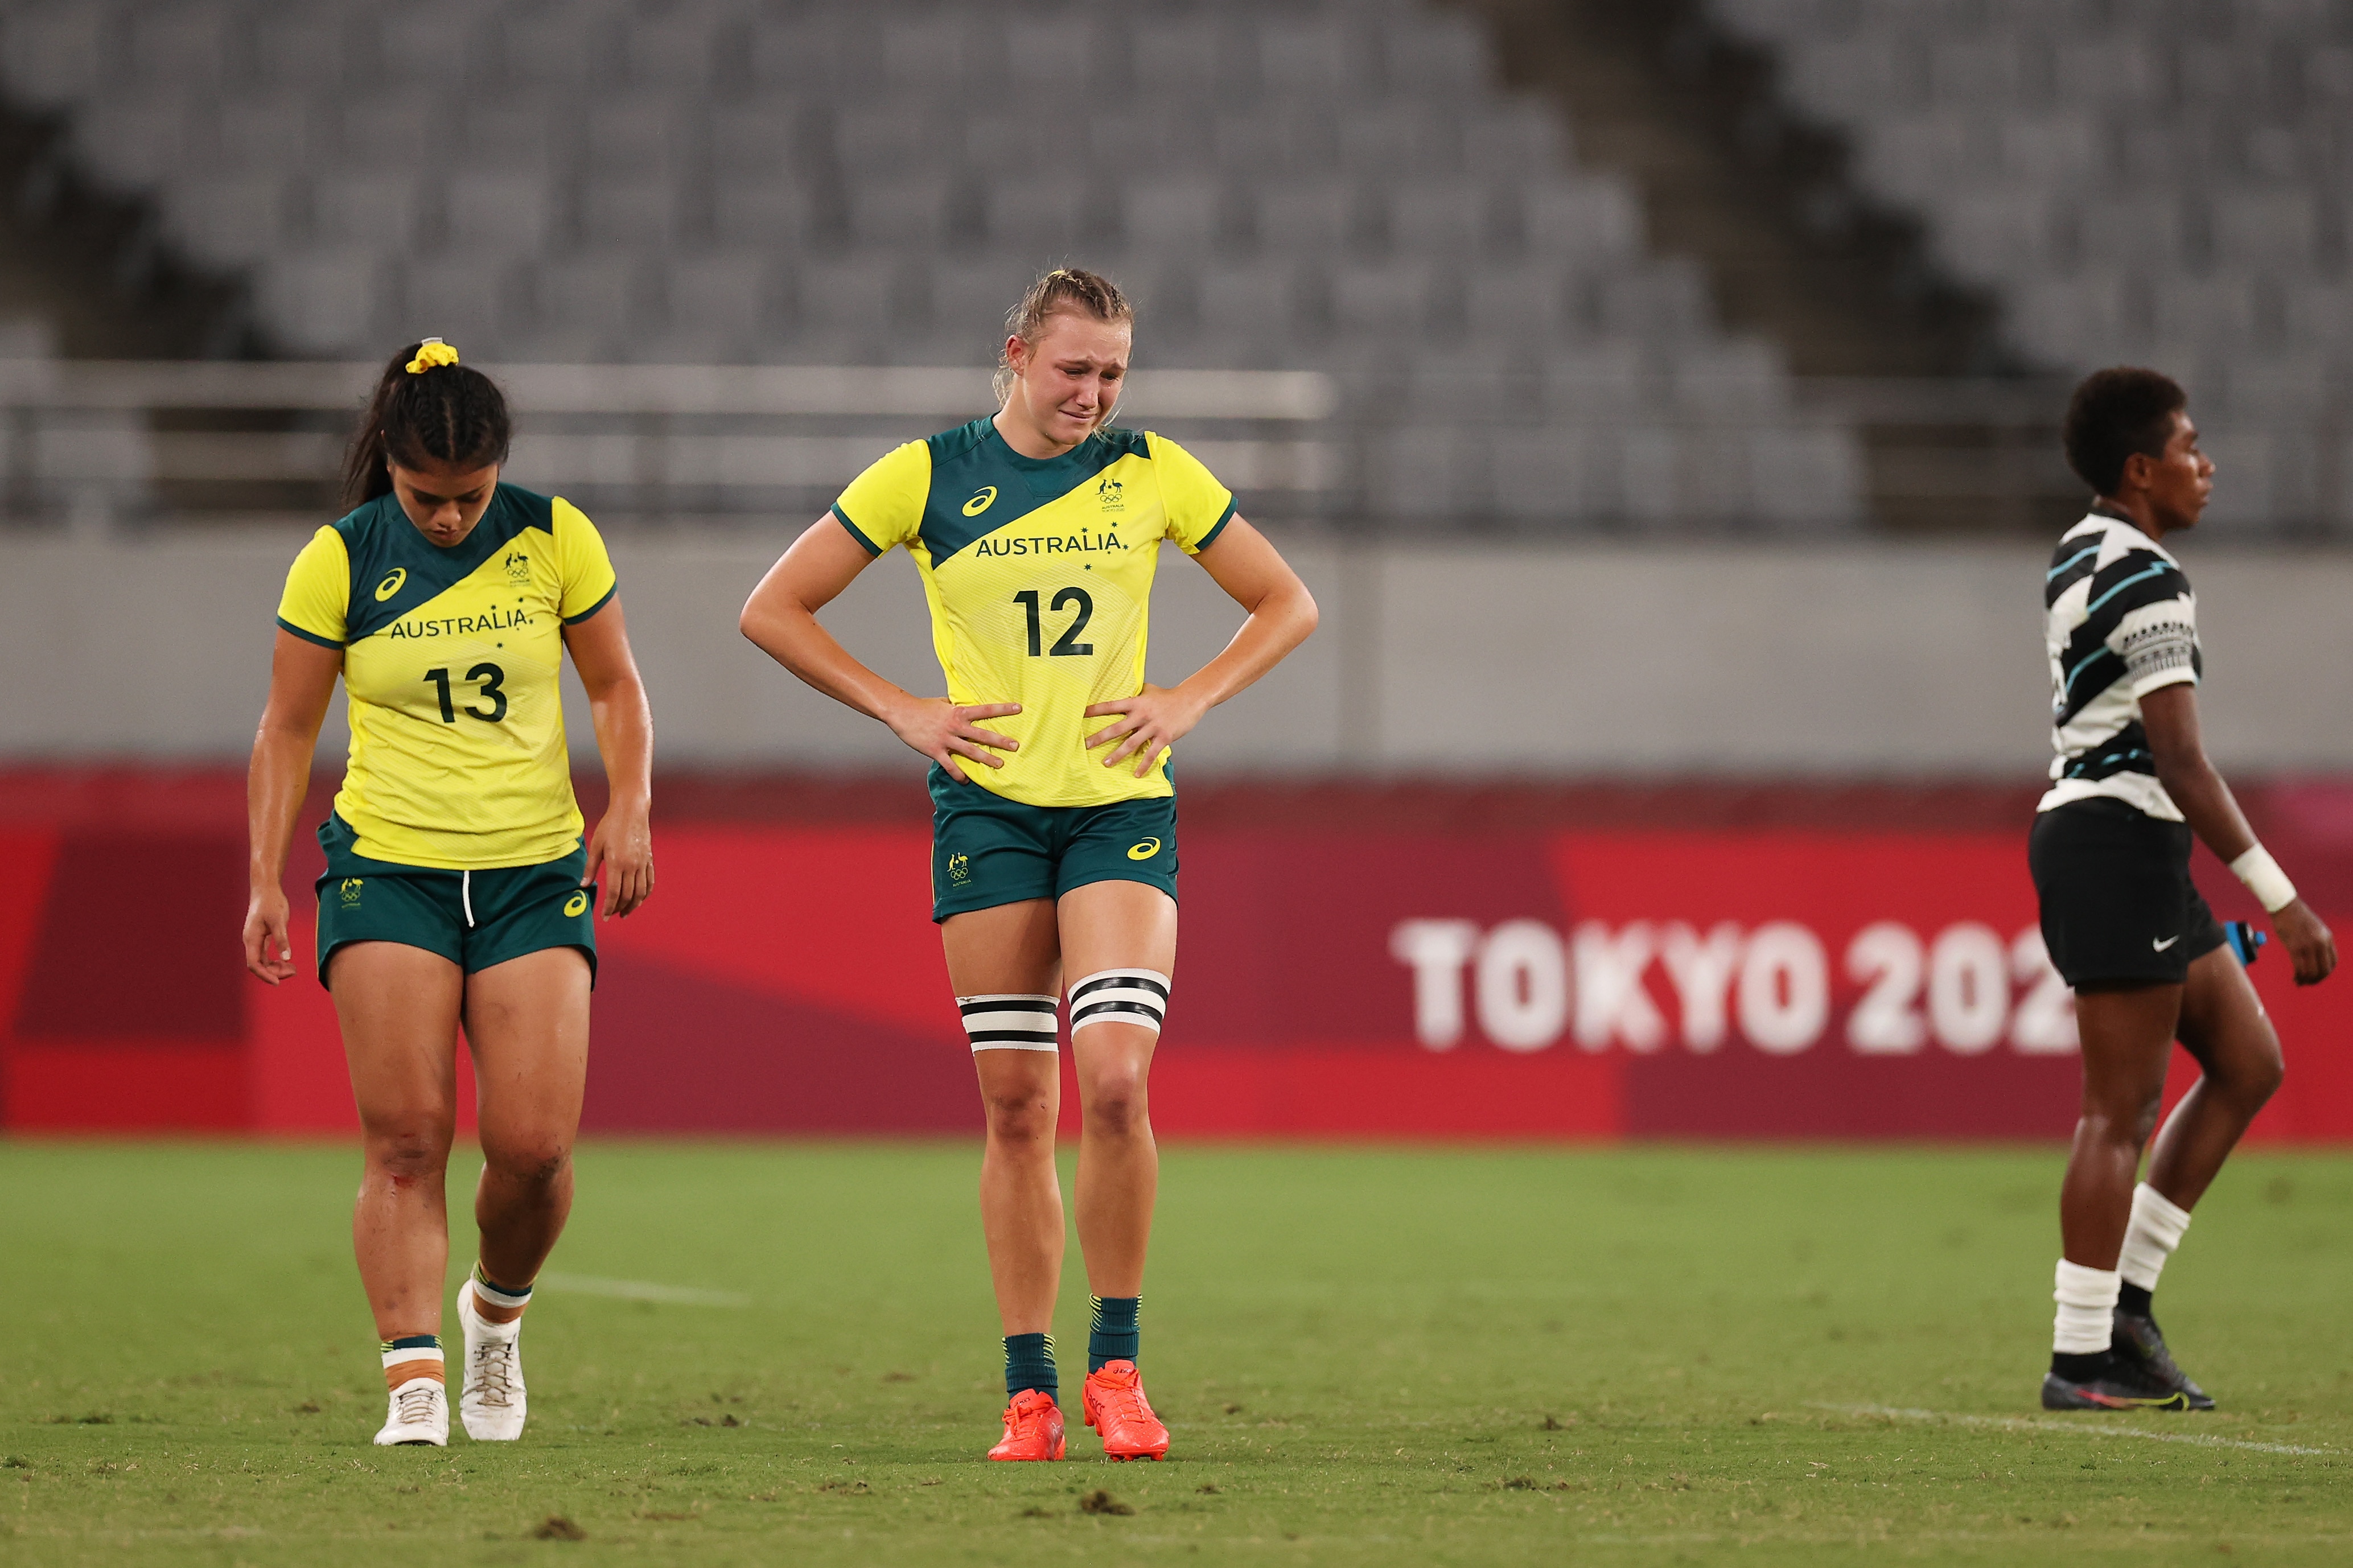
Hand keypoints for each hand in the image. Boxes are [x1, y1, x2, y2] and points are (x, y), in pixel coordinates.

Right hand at [243, 884, 296, 985]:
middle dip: (274, 972)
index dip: (265, 975)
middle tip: (293, 972)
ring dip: (276, 968)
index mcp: (251, 938)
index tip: (278, 982)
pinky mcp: (262, 937)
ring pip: (263, 962)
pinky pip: (266, 955)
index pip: (254, 964)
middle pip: (259, 965)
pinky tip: (288, 962)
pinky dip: (276, 961)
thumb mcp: (279, 920)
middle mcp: (251, 941)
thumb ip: (282, 939)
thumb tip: (287, 958)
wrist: (267, 890)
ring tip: (293, 970)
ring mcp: (255, 940)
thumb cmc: (272, 903)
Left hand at [584, 797, 654, 918]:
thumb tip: (583, 885)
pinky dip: (645, 894)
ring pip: (641, 892)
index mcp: (616, 862)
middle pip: (627, 895)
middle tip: (612, 914)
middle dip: (619, 908)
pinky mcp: (649, 860)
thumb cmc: (610, 825)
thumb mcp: (596, 845)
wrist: (631, 811)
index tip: (605, 916)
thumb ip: (590, 868)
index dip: (609, 907)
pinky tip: (639, 899)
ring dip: (633, 905)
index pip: (614, 893)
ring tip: (626, 912)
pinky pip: (649, 882)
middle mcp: (632, 866)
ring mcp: (643, 863)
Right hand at [885, 696, 1019, 783]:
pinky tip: (965, 781)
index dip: (1002, 709)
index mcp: (958, 712)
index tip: (1018, 708)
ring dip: (986, 759)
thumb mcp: (944, 703)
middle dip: (1000, 741)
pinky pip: (950, 766)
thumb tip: (968, 706)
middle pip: (982, 734)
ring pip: (970, 751)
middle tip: (1016, 745)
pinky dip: (958, 774)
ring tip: (1000, 765)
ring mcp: (946, 740)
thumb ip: (957, 707)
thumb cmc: (923, 707)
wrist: (902, 713)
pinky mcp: (936, 751)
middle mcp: (955, 726)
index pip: (985, 710)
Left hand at [1084, 685, 1207, 777]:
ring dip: (1117, 754)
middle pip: (1117, 727)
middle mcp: (1142, 714)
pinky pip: (1151, 753)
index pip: (1111, 706)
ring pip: (1131, 743)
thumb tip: (1121, 690)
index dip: (1095, 710)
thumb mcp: (1148, 690)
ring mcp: (1153, 726)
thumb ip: (1134, 694)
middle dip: (1100, 737)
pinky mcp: (1164, 737)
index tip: (1080, 714)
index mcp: (1136, 702)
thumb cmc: (1167, 695)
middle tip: (1085, 745)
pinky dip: (1143, 765)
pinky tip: (1136, 774)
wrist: (1190, 699)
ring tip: (1105, 763)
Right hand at [2273, 899, 2335, 985]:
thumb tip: (2314, 954)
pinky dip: (2298, 976)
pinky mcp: (2295, 947)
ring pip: (2312, 971)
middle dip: (2317, 979)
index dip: (2326, 972)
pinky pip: (2300, 968)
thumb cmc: (2294, 915)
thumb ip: (2316, 940)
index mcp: (2327, 937)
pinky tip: (2295, 978)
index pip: (2333, 962)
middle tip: (2308, 982)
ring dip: (2307, 980)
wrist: (2283, 904)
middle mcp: (2320, 942)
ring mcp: (2308, 945)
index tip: (2317, 976)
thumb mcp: (2313, 928)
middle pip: (2324, 969)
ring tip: (2299, 982)